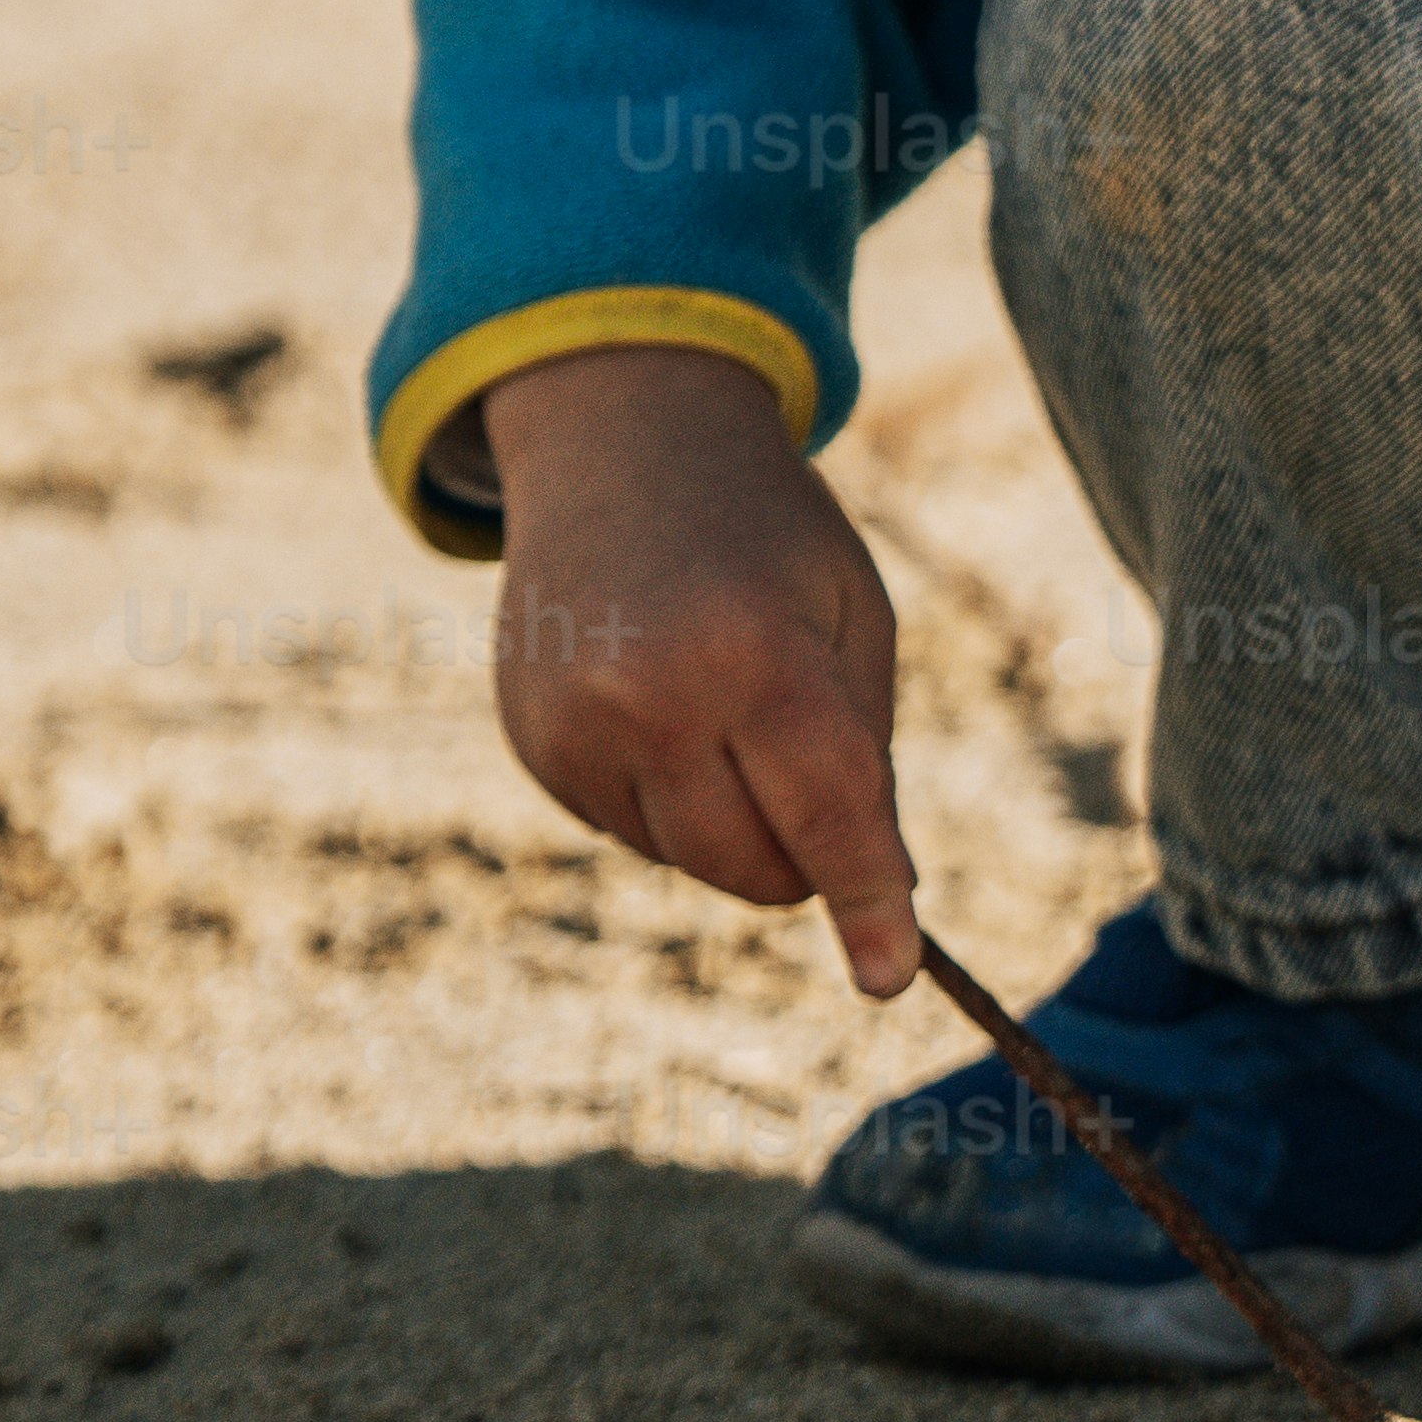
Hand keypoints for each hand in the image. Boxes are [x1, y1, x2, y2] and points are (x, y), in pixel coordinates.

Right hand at [481, 344, 920, 990]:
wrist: (623, 443)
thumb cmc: (768, 536)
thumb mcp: (853, 613)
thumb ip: (866, 751)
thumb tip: (872, 891)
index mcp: (756, 653)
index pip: (829, 816)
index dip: (868, 903)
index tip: (889, 977)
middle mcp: (651, 699)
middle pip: (755, 867)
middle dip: (805, 852)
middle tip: (810, 765)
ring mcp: (574, 728)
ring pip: (689, 860)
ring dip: (731, 820)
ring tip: (724, 699)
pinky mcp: (532, 744)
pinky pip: (627, 831)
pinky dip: (665, 797)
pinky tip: (662, 702)